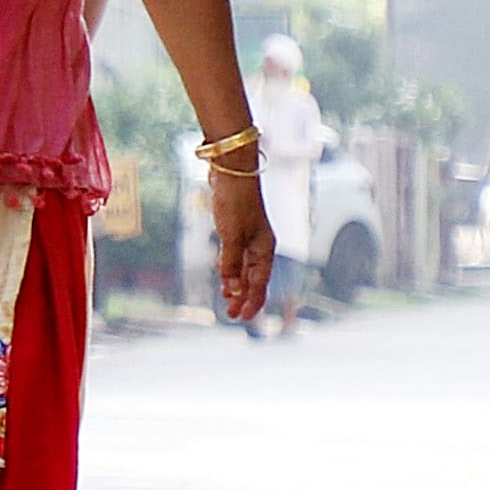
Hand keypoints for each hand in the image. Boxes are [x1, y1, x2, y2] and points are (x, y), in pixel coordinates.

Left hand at [208, 165, 273, 322]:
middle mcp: (260, 245)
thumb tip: (232, 290)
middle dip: (244, 297)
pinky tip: (225, 278)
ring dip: (237, 285)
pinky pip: (237, 257)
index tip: (243, 317)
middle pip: (254, 278)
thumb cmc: (235, 203)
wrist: (232, 172)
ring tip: (227, 300)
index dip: (252, 301)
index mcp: (265, 249)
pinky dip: (232, 270)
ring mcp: (250, 237)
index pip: (260, 283)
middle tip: (232, 315)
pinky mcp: (238, 229)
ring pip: (245, 269)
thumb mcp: (231, 236)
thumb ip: (231, 263)